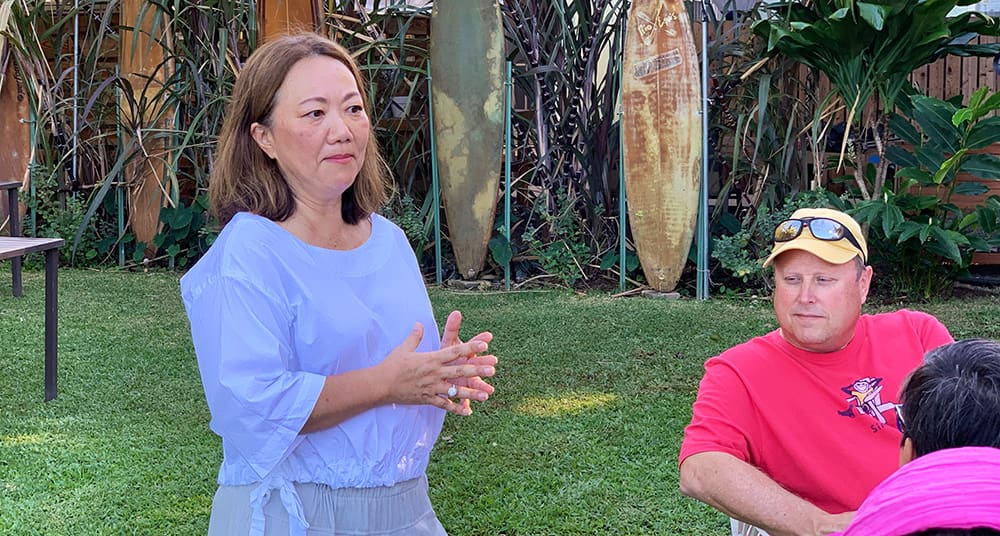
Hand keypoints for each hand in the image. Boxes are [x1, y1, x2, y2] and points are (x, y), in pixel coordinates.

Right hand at [378, 316, 495, 415]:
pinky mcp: (427, 399)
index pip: (454, 351)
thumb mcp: (404, 348)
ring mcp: (432, 387)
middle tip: (493, 369)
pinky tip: (468, 412)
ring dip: (472, 393)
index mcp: (431, 358)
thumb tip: (419, 323)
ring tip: (487, 395)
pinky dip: (456, 409)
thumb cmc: (392, 364)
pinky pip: (444, 405)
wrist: (380, 384)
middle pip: (460, 371)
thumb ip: (415, 336)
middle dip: (477, 370)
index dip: (471, 347)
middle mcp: (434, 373)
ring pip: (456, 390)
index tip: (485, 343)